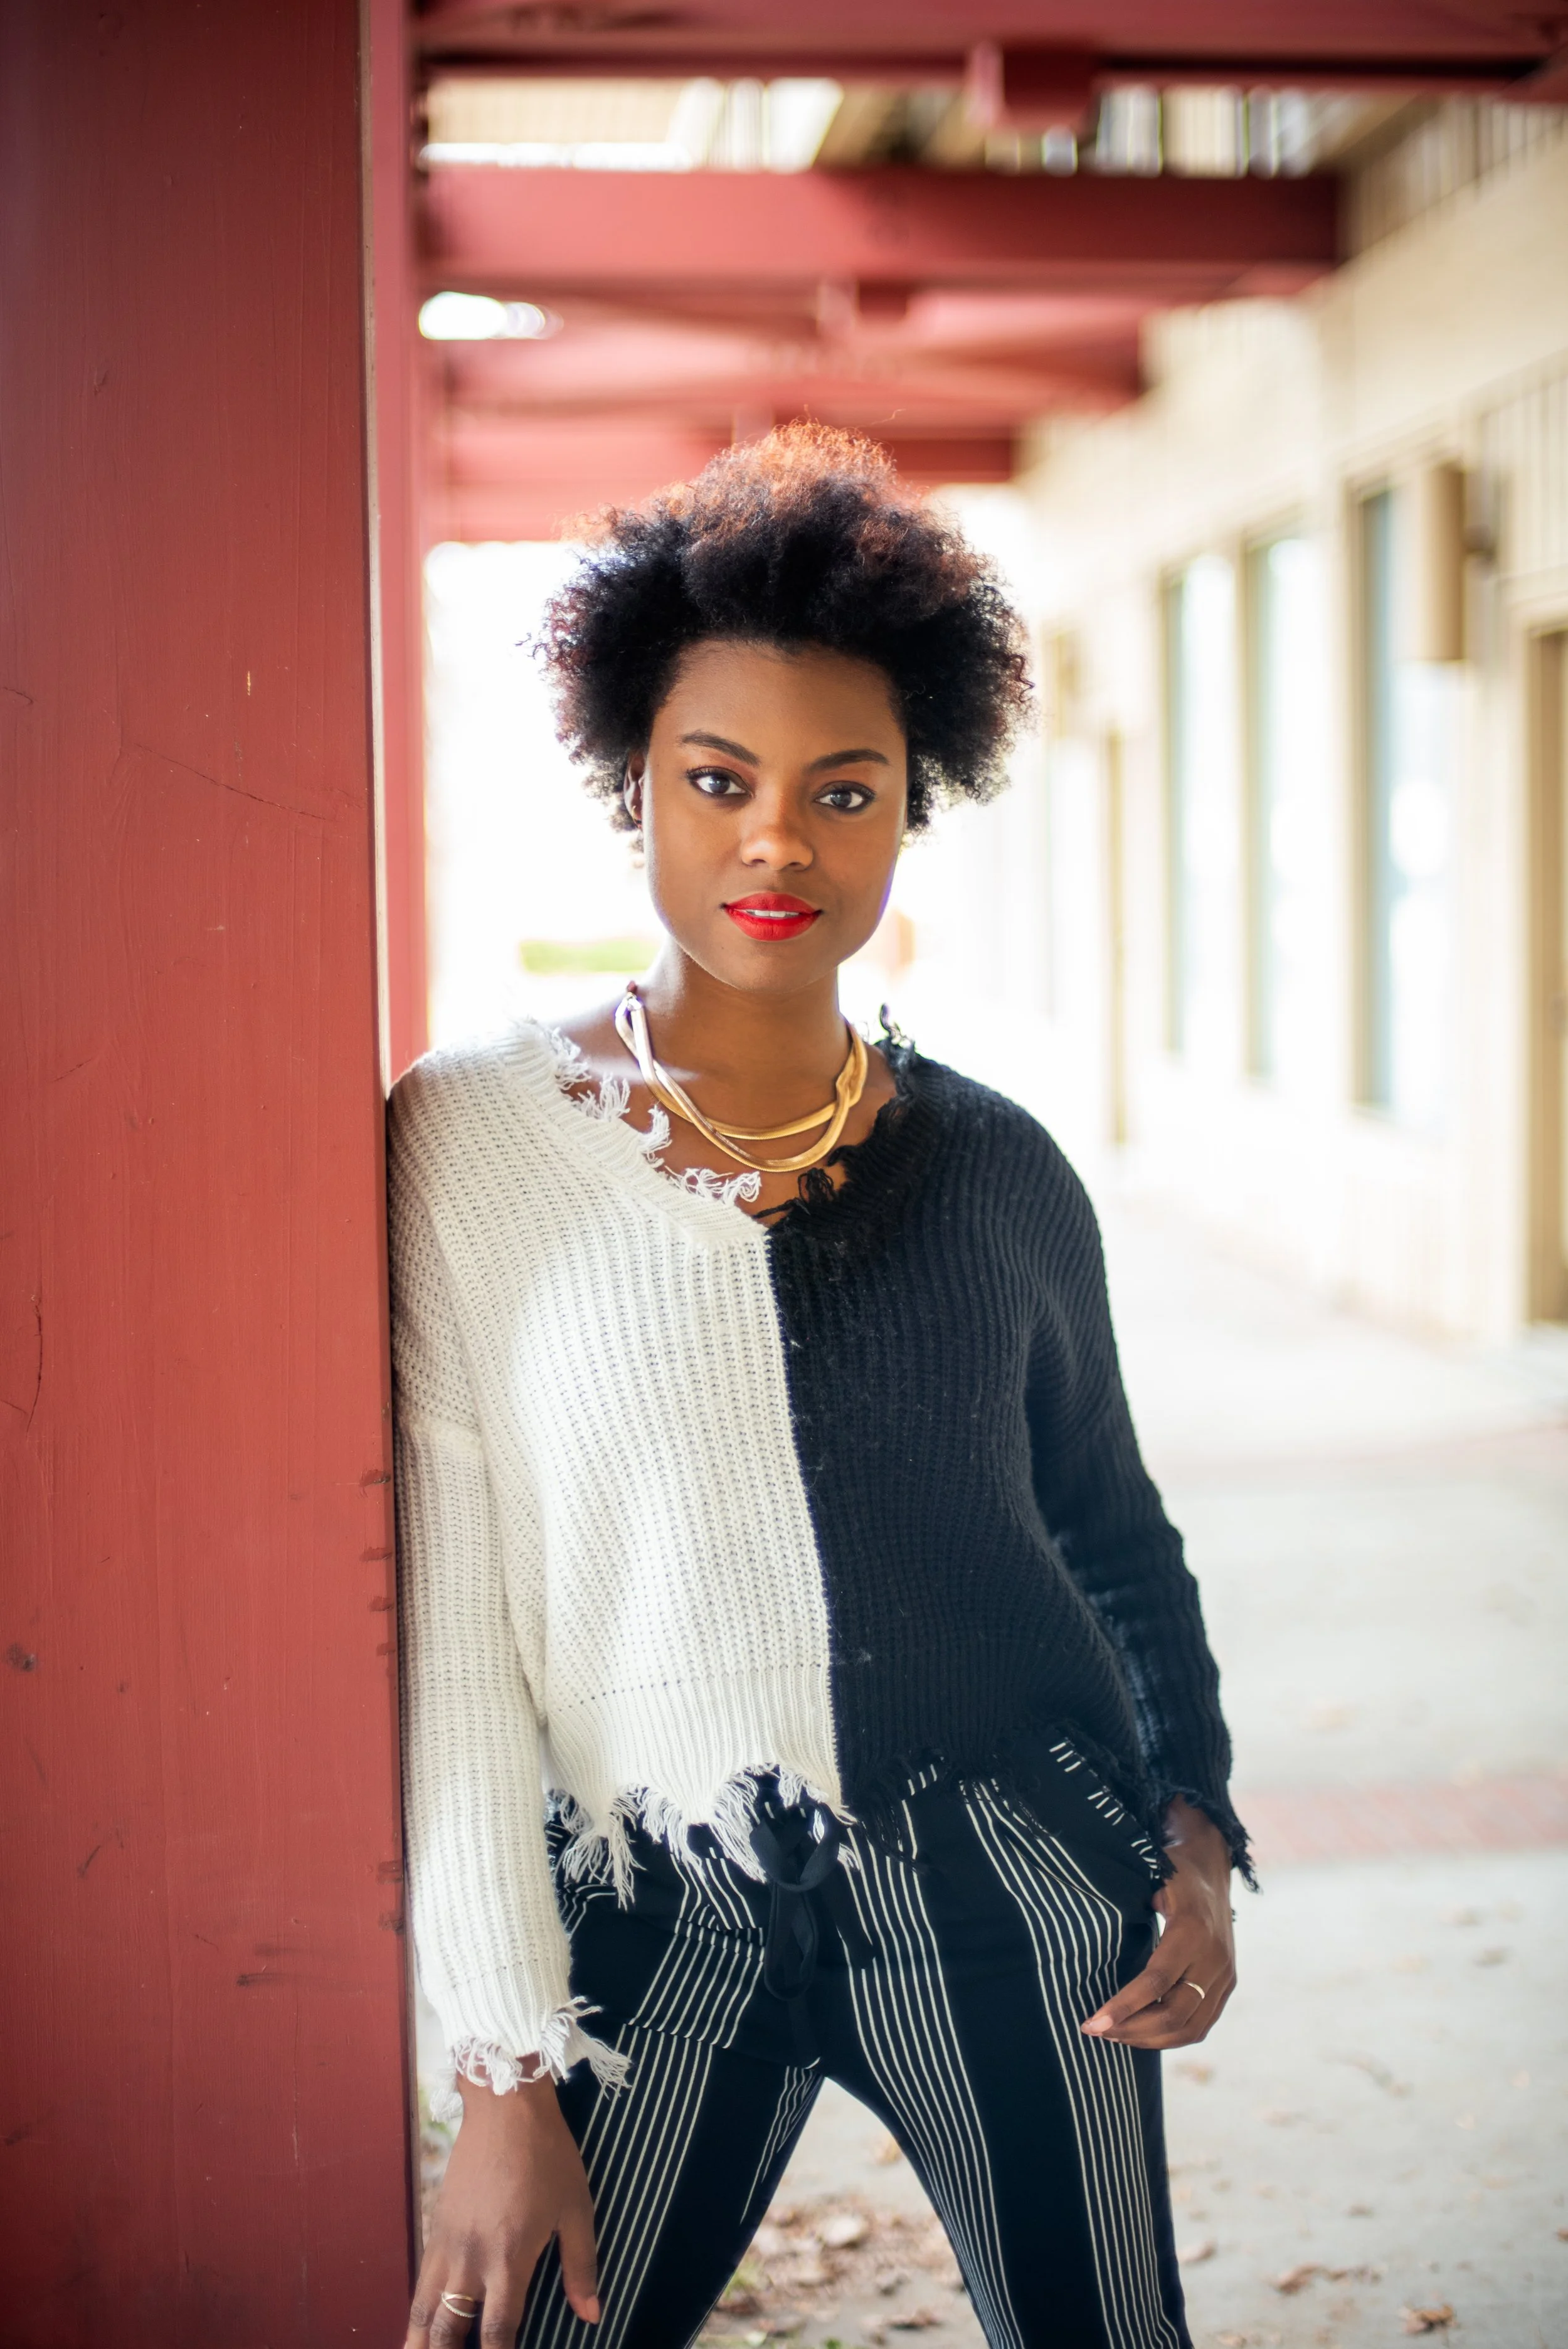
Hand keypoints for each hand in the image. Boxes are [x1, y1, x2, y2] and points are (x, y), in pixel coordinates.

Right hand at [406, 2069, 599, 2345]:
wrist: (505, 2105)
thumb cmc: (548, 2155)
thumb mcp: (576, 2209)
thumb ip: (581, 2266)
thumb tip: (591, 2315)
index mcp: (509, 2258)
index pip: (496, 2332)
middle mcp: (471, 2258)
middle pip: (448, 2328)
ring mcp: (448, 2242)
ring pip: (423, 2308)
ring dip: (420, 2342)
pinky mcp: (437, 2225)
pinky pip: (421, 2279)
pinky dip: (417, 2310)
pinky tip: (419, 2324)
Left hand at [1080, 1796, 1235, 2049]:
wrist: (1213, 1870)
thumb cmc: (1174, 1873)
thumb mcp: (1151, 1880)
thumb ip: (1128, 1907)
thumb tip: (1090, 1941)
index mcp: (1191, 1931)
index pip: (1155, 1981)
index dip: (1123, 2007)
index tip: (1093, 2023)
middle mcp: (1213, 1959)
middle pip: (1174, 2014)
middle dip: (1131, 2030)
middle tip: (1096, 2031)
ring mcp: (1224, 1976)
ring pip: (1189, 2028)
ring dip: (1149, 2040)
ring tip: (1114, 2036)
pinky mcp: (1227, 1986)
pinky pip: (1201, 2026)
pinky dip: (1171, 2037)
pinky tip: (1143, 2035)